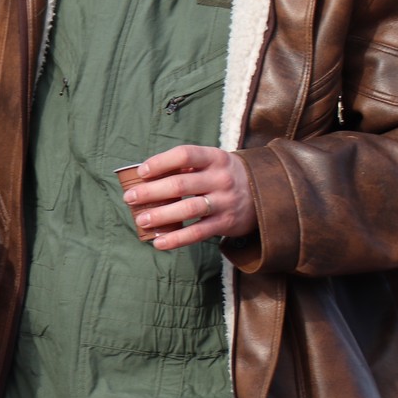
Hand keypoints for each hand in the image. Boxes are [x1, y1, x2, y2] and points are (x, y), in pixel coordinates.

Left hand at [124, 145, 258, 250]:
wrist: (268, 193)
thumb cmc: (225, 175)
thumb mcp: (212, 162)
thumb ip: (185, 167)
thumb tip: (145, 176)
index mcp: (215, 158)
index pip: (184, 155)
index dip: (160, 162)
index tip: (141, 172)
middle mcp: (221, 179)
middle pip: (180, 184)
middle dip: (151, 192)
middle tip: (130, 198)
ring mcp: (225, 202)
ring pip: (187, 209)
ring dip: (161, 216)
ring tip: (141, 220)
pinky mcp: (226, 223)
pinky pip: (198, 233)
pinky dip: (176, 239)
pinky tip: (158, 242)